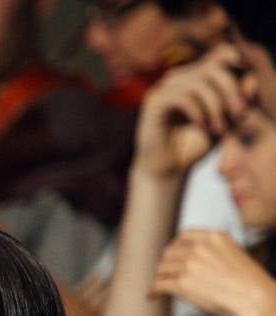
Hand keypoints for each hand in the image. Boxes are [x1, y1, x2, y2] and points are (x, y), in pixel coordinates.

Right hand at [134, 44, 257, 180]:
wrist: (169, 170)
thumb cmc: (196, 144)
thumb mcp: (226, 121)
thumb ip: (240, 100)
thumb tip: (252, 78)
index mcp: (196, 77)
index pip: (221, 54)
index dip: (237, 64)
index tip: (249, 88)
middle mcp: (179, 78)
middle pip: (213, 67)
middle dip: (231, 90)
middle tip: (239, 114)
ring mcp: (164, 87)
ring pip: (199, 82)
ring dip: (216, 106)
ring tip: (220, 129)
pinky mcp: (154, 101)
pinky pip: (183, 97)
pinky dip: (198, 113)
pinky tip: (203, 128)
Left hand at [152, 230, 275, 315]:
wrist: (256, 300)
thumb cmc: (249, 283)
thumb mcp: (234, 255)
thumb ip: (214, 251)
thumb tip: (193, 259)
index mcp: (214, 236)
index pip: (183, 236)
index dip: (174, 247)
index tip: (172, 257)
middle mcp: (200, 247)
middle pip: (169, 253)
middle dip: (166, 265)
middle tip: (164, 275)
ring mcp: (190, 264)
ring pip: (161, 269)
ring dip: (159, 278)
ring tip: (159, 288)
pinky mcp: (182, 283)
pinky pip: (158, 285)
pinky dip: (153, 291)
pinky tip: (152, 296)